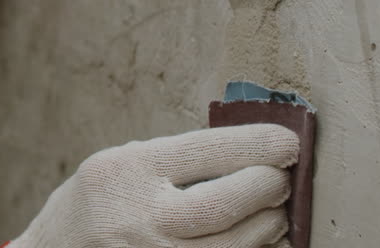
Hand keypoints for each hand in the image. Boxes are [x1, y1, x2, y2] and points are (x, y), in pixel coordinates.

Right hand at [12, 124, 299, 247]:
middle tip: (283, 179)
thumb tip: (246, 152)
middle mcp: (140, 217)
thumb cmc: (92, 207)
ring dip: (269, 227)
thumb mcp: (117, 166)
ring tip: (275, 212)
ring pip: (236, 246)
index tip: (288, 142)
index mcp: (128, 172)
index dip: (256, 145)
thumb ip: (171, 161)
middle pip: (225, 205)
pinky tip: (258, 240)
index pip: (206, 151)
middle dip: (268, 188)